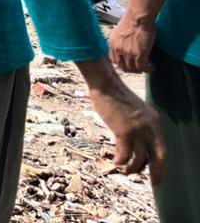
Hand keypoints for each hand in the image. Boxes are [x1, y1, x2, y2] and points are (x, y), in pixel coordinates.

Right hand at [79, 58, 165, 178]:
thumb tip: (136, 139)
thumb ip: (140, 123)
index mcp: (154, 122)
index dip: (160, 161)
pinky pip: (124, 154)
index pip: (162, 147)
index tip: (157, 171)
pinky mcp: (123, 132)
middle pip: (158, 156)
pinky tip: (115, 162)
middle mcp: (150, 128)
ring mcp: (137, 131)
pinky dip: (120, 161)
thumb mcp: (135, 110)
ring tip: (124, 170)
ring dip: (132, 168)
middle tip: (154, 183)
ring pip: (140, 158)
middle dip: (156, 172)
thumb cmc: (115, 95)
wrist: (106, 84)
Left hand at [110, 16, 156, 73]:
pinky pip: (142, 68)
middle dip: (132, 69)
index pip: (114, 60)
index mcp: (113, 43)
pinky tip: (152, 67)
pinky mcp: (139, 55)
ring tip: (147, 67)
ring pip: (133, 69)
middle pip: (123, 67)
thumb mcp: (120, 31)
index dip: (123, 64)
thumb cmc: (133, 20)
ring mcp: (128, 53)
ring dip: (141, 70)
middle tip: (139, 68)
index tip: (129, 64)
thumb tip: (126, 45)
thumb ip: (120, 40)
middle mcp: (118, 50)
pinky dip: (148, 69)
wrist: (138, 17)